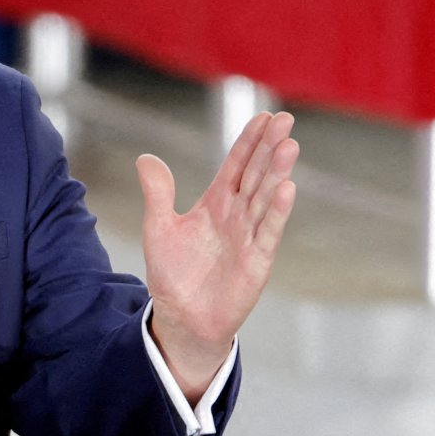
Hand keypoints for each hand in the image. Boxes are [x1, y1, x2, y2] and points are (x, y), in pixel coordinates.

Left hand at [137, 112, 297, 401]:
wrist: (182, 318)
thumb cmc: (174, 275)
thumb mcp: (159, 228)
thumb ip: (157, 193)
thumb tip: (145, 157)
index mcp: (215, 204)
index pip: (236, 165)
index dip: (248, 142)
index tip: (264, 116)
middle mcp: (236, 216)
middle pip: (256, 174)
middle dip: (269, 147)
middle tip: (285, 120)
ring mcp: (249, 236)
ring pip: (266, 198)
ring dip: (277, 172)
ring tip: (289, 145)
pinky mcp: (256, 260)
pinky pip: (268, 231)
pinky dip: (278, 211)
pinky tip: (288, 188)